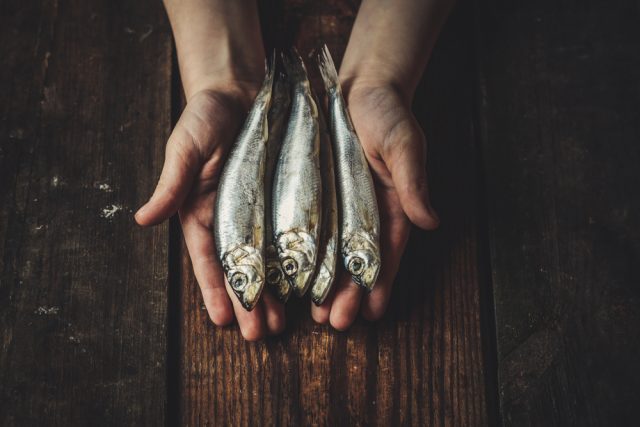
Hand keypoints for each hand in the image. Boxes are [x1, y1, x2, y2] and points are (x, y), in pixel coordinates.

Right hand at [135, 84, 285, 340]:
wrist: (242, 88)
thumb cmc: (206, 117)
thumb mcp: (187, 148)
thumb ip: (172, 183)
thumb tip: (142, 219)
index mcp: (202, 212)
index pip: (208, 260)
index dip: (215, 290)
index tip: (223, 320)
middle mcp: (231, 217)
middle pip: (241, 269)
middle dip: (249, 301)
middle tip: (262, 333)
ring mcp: (259, 210)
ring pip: (269, 259)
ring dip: (274, 291)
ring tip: (284, 322)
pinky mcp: (284, 198)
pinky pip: (292, 234)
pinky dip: (298, 260)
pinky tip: (308, 282)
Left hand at [311, 82, 438, 328]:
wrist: (352, 87)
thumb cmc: (386, 113)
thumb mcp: (403, 143)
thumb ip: (413, 180)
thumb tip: (430, 221)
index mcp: (391, 206)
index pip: (386, 253)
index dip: (380, 283)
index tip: (372, 312)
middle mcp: (363, 213)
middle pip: (356, 262)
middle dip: (348, 294)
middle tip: (336, 323)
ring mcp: (337, 206)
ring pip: (330, 254)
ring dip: (324, 285)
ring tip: (314, 315)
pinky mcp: (312, 197)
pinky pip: (305, 231)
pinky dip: (300, 257)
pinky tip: (291, 280)